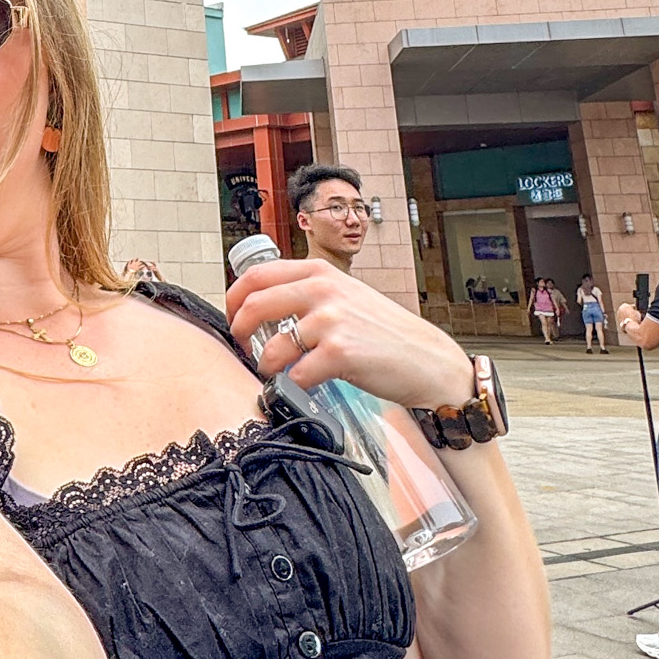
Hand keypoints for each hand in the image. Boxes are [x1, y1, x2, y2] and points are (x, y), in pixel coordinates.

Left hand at [225, 258, 472, 409]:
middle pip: (253, 306)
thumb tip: (261, 305)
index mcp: (320, 272)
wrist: (425, 359)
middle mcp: (322, 290)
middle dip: (240, 334)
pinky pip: (296, 375)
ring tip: (278, 373)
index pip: (256, 275)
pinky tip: (305, 385)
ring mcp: (330, 321)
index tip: (233, 318)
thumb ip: (308, 293)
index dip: (233, 299)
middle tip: (245, 350)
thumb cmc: (384, 332)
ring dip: (267, 367)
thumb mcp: (345, 295)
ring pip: (271, 348)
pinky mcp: (339, 353)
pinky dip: (293, 386)